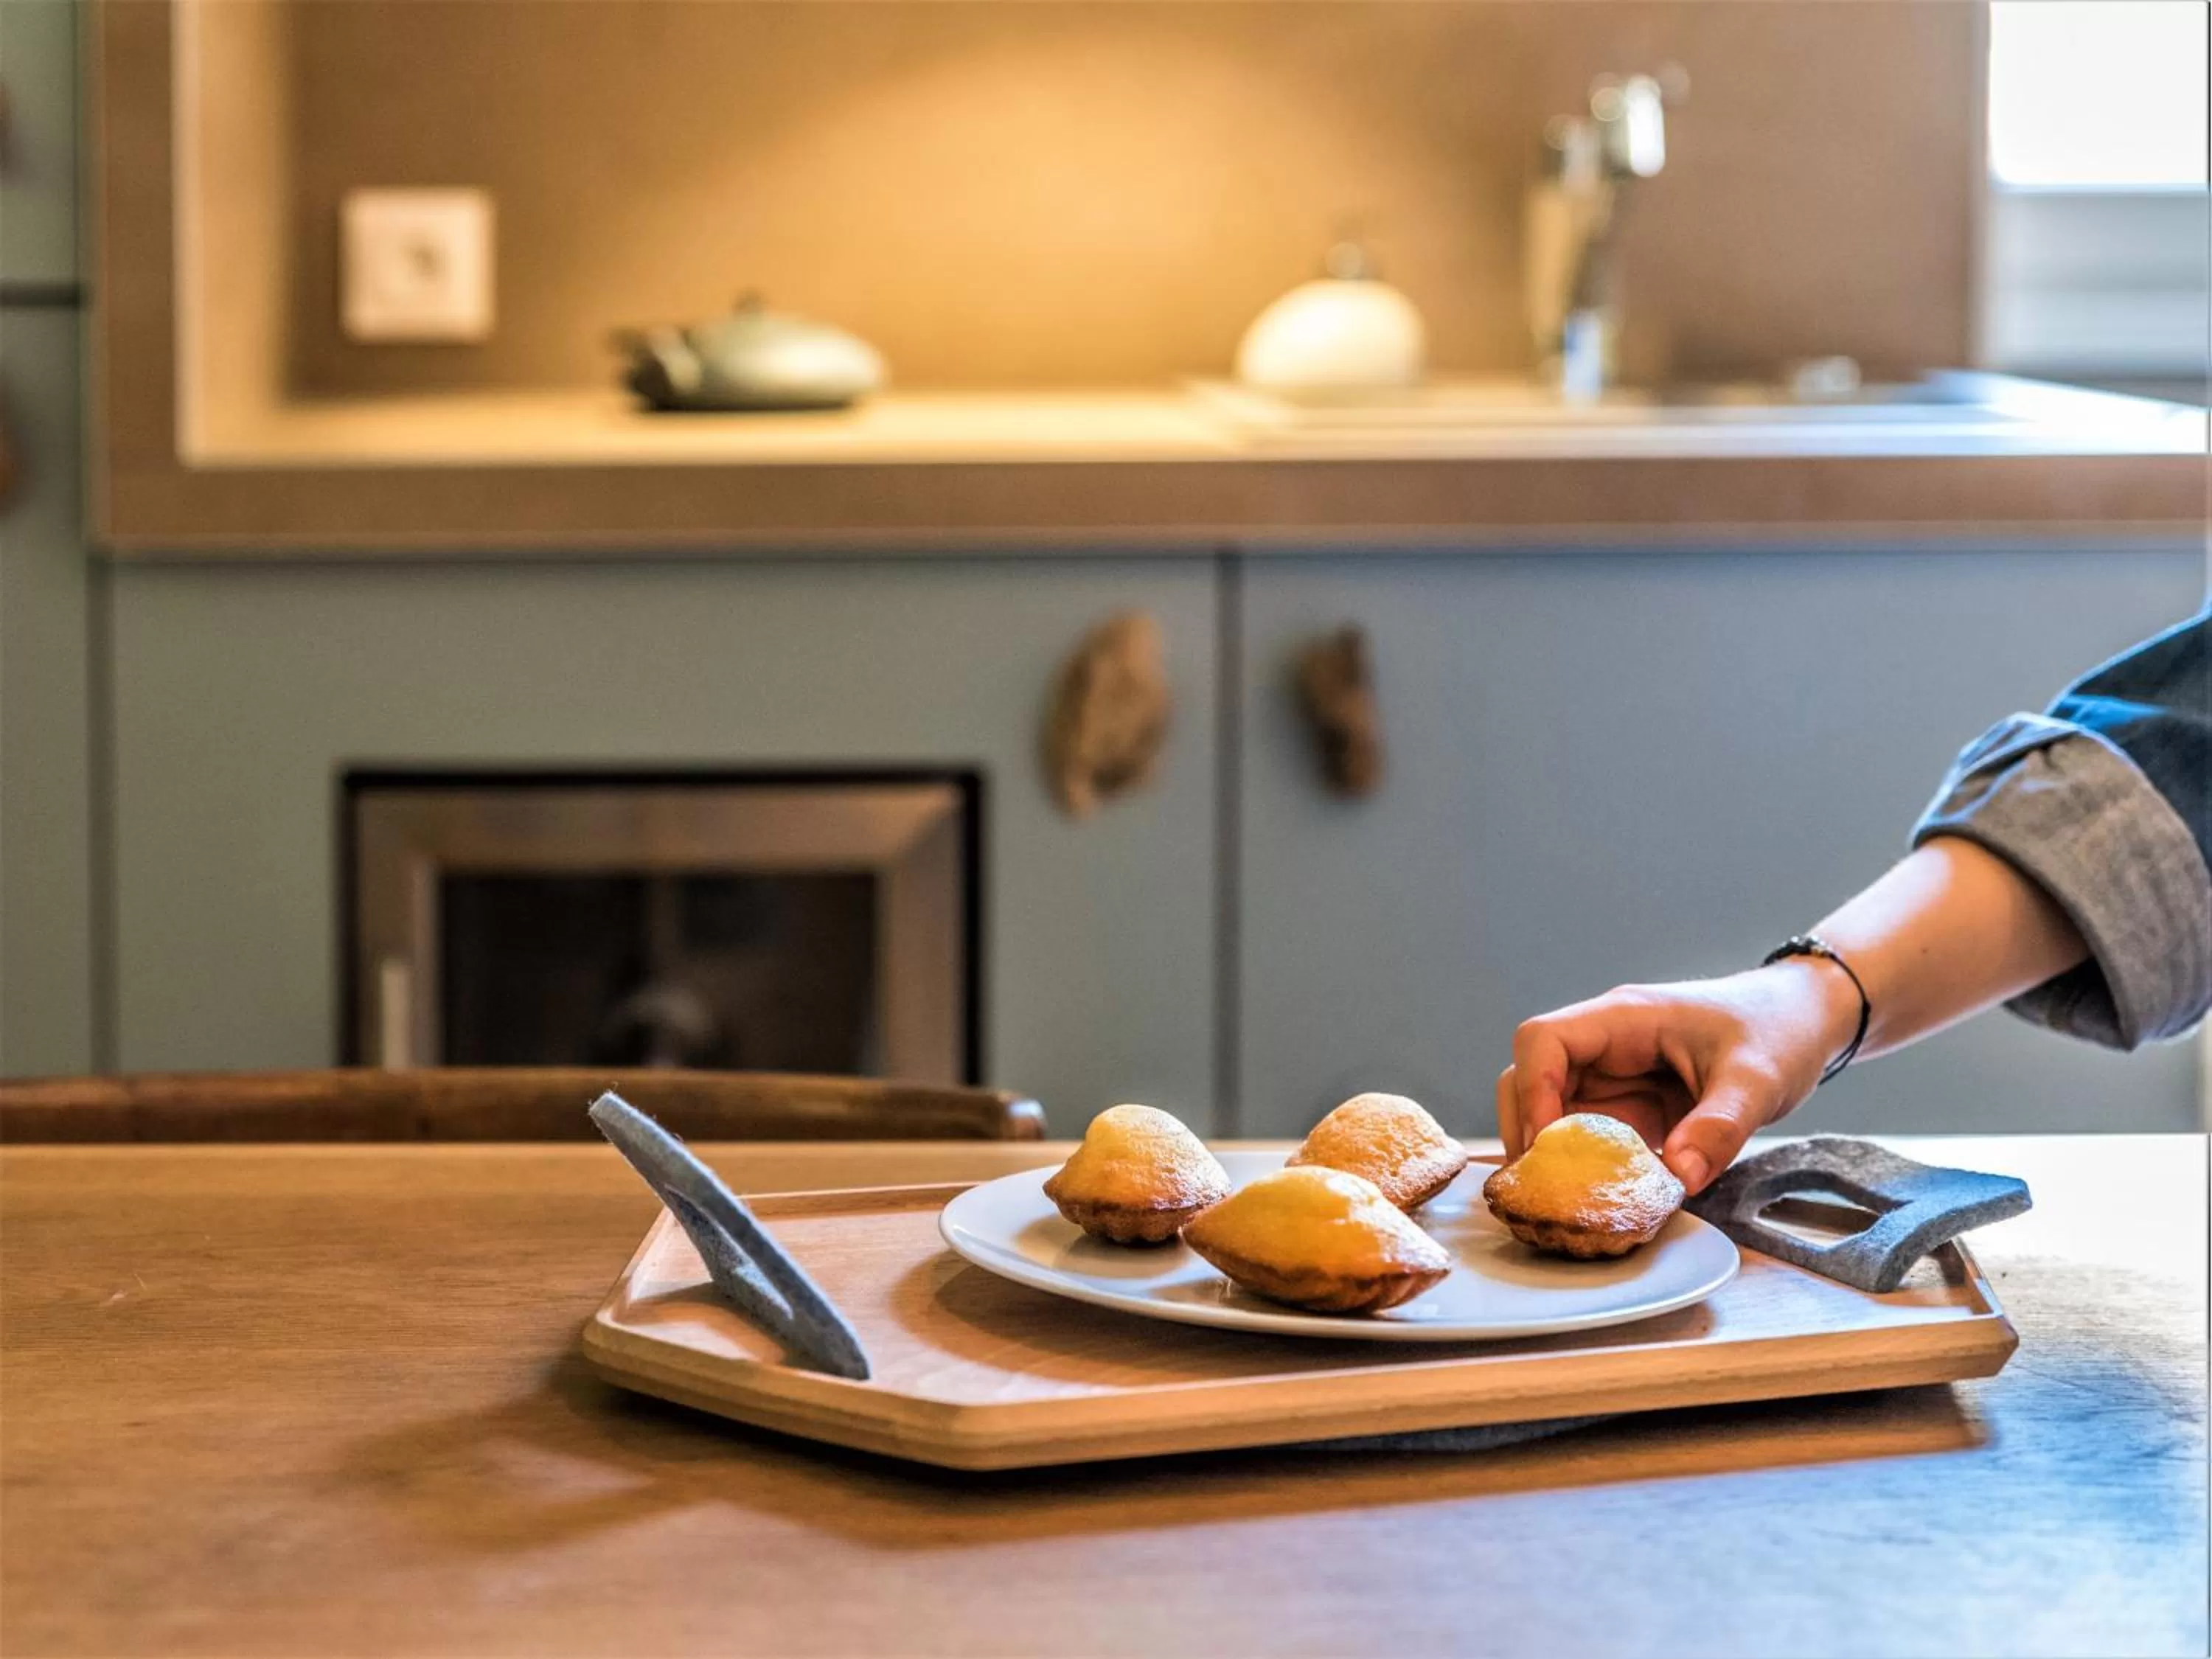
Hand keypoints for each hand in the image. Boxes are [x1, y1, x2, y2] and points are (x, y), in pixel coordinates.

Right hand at [1495, 960, 1861, 1194]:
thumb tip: (1678, 1179)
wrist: (1802, 1022)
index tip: (1547, 1147)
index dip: (1532, 1092)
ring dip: (1550, 1152)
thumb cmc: (1777, 1031)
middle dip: (1526, 1130)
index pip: (1543, 1040)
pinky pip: (1585, 1132)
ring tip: (1564, 1200)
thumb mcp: (1757, 1080)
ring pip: (1549, 1108)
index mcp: (1624, 1019)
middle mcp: (1605, 1045)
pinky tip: (1597, 1198)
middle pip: (1528, 1077)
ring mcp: (1613, 1075)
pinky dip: (1582, 1165)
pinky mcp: (1627, 1104)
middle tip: (1542, 1188)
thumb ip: (1720, 1127)